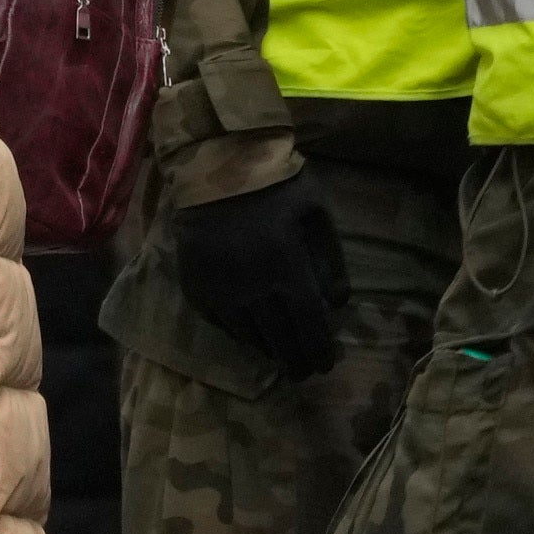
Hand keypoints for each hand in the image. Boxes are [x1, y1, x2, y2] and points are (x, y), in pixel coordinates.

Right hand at [170, 173, 350, 379]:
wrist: (213, 160)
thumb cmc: (273, 181)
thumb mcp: (315, 209)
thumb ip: (331, 258)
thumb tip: (338, 303)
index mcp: (286, 266)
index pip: (308, 325)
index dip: (319, 350)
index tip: (325, 366)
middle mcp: (252, 286)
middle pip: (279, 338)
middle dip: (295, 360)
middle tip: (303, 372)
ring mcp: (219, 288)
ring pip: (247, 335)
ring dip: (267, 350)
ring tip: (278, 356)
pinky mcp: (195, 284)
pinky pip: (218, 321)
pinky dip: (237, 333)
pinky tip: (248, 334)